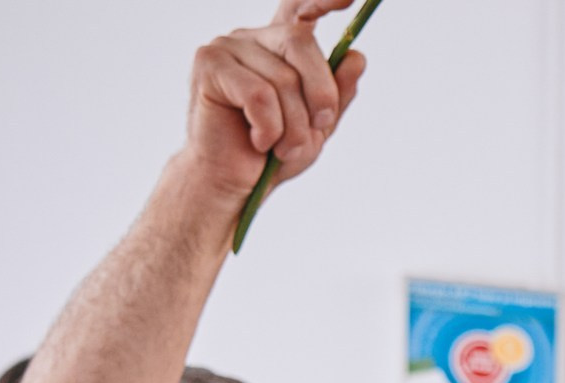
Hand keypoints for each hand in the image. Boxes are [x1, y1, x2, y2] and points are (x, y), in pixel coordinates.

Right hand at [184, 1, 366, 198]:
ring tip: (282, 147)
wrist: (233, 182)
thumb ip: (336, 94)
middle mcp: (253, 38)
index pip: (301, 9)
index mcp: (280, 47)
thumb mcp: (317, 125)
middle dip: (321, 92)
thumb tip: (356, 56)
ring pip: (283, 78)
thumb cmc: (273, 152)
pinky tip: (258, 140)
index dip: (325, 0)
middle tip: (320, 128)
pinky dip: (269, 127)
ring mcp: (227, 47)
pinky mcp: (208, 65)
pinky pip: (259, 94)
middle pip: (301, 43)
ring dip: (293, 125)